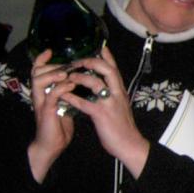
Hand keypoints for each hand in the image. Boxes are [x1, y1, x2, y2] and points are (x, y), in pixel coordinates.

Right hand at [27, 49, 77, 180]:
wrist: (53, 145)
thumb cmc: (59, 125)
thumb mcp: (64, 104)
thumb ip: (66, 91)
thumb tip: (78, 79)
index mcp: (45, 91)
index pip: (39, 70)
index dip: (42, 59)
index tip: (50, 50)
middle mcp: (40, 94)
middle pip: (36, 71)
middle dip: (51, 65)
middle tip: (65, 65)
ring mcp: (42, 102)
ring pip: (39, 80)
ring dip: (53, 74)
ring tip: (66, 72)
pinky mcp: (46, 112)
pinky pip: (51, 95)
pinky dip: (61, 88)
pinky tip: (70, 85)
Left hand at [61, 44, 150, 176]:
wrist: (130, 144)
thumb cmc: (124, 127)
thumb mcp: (122, 106)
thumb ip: (115, 95)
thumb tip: (107, 87)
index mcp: (121, 91)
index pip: (115, 69)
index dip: (108, 57)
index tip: (100, 48)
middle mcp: (117, 94)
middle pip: (107, 70)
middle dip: (91, 62)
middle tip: (78, 61)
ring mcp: (109, 103)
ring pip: (95, 83)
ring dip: (80, 77)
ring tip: (69, 76)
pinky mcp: (101, 114)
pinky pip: (84, 102)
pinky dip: (72, 98)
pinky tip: (63, 96)